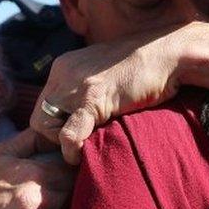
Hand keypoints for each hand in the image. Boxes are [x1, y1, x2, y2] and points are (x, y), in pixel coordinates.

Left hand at [30, 24, 186, 163]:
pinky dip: (72, 149)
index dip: (55, 127)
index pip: (41, 106)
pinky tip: (82, 154)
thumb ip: (86, 90)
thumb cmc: (143, 69)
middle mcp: (64, 72)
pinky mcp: (92, 98)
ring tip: (84, 147)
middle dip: (55, 137)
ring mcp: (76, 84)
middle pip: (39, 117)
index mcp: (64, 66)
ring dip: (63, 144)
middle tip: (81, 142)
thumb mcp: (104, 74)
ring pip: (46, 126)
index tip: (78, 134)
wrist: (168, 53)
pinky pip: (69, 133)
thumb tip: (80, 117)